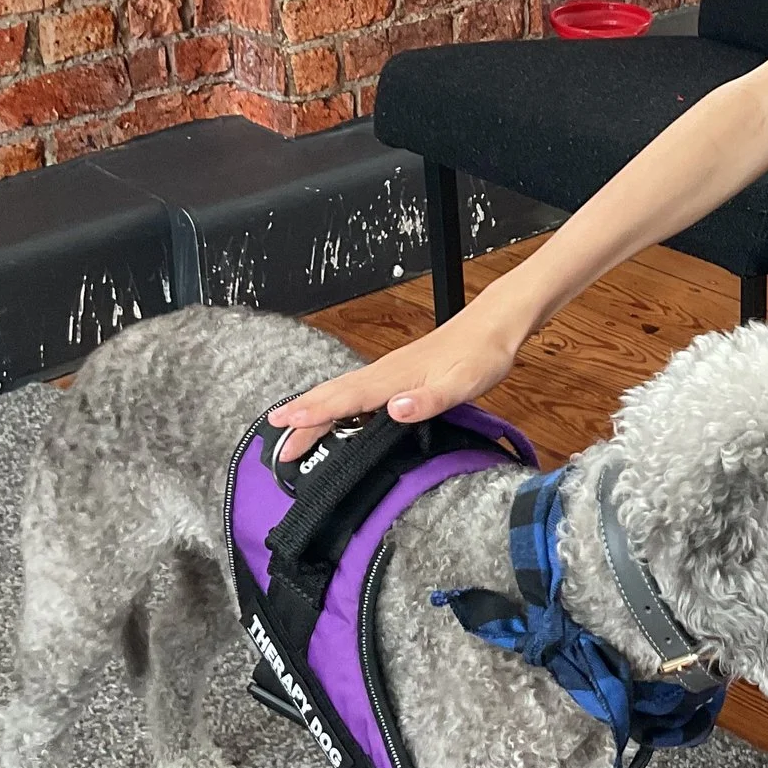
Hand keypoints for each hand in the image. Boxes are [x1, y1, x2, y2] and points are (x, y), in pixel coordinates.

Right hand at [265, 308, 520, 461]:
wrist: (492, 328)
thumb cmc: (479, 356)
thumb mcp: (462, 384)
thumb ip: (428, 399)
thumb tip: (395, 409)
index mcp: (394, 378)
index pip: (345, 398)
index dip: (315, 414)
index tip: (286, 427)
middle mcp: (384, 373)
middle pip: (333, 395)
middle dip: (302, 415)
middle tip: (274, 439)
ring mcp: (388, 372)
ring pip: (340, 391)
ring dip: (313, 408)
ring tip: (289, 427)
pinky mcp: (395, 374)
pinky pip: (354, 390)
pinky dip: (334, 403)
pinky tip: (333, 413)